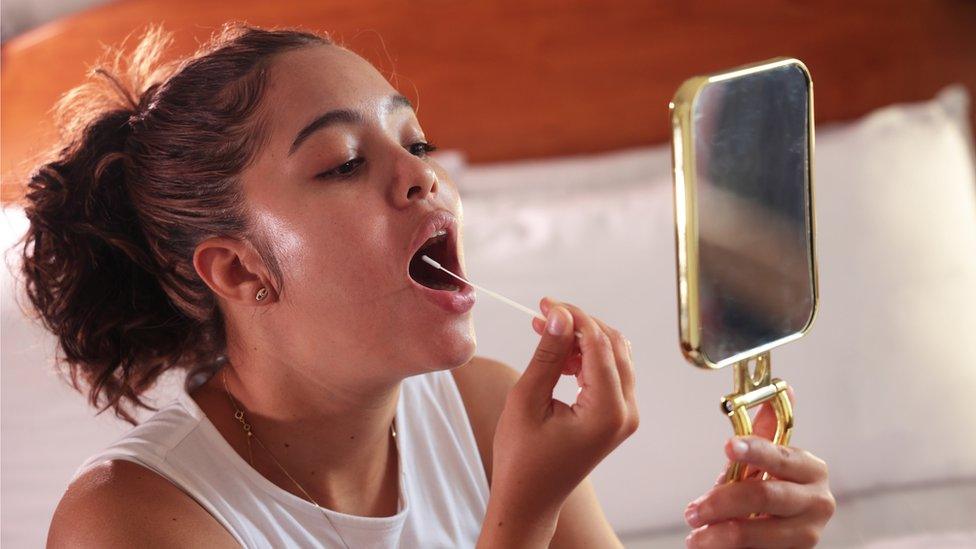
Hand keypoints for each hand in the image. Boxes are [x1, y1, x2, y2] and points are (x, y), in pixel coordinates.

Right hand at [487, 297, 638, 529]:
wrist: (530, 497)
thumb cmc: (523, 458)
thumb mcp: (528, 400)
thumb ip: (548, 354)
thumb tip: (560, 315)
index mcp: (608, 412)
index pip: (600, 344)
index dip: (574, 317)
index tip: (545, 304)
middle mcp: (626, 412)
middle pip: (614, 345)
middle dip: (580, 324)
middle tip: (544, 314)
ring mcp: (624, 415)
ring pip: (614, 356)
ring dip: (582, 339)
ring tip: (544, 333)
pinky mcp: (616, 416)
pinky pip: (609, 373)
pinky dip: (585, 357)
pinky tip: (557, 356)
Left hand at [684, 391, 835, 547]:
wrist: (782, 537)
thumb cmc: (769, 493)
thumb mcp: (765, 462)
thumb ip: (766, 431)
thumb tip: (783, 386)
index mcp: (811, 470)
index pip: (781, 457)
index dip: (755, 450)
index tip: (730, 445)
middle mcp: (818, 502)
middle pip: (765, 495)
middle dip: (722, 501)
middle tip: (693, 510)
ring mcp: (809, 534)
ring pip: (756, 533)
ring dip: (717, 534)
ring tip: (694, 535)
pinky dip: (724, 548)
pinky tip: (707, 544)